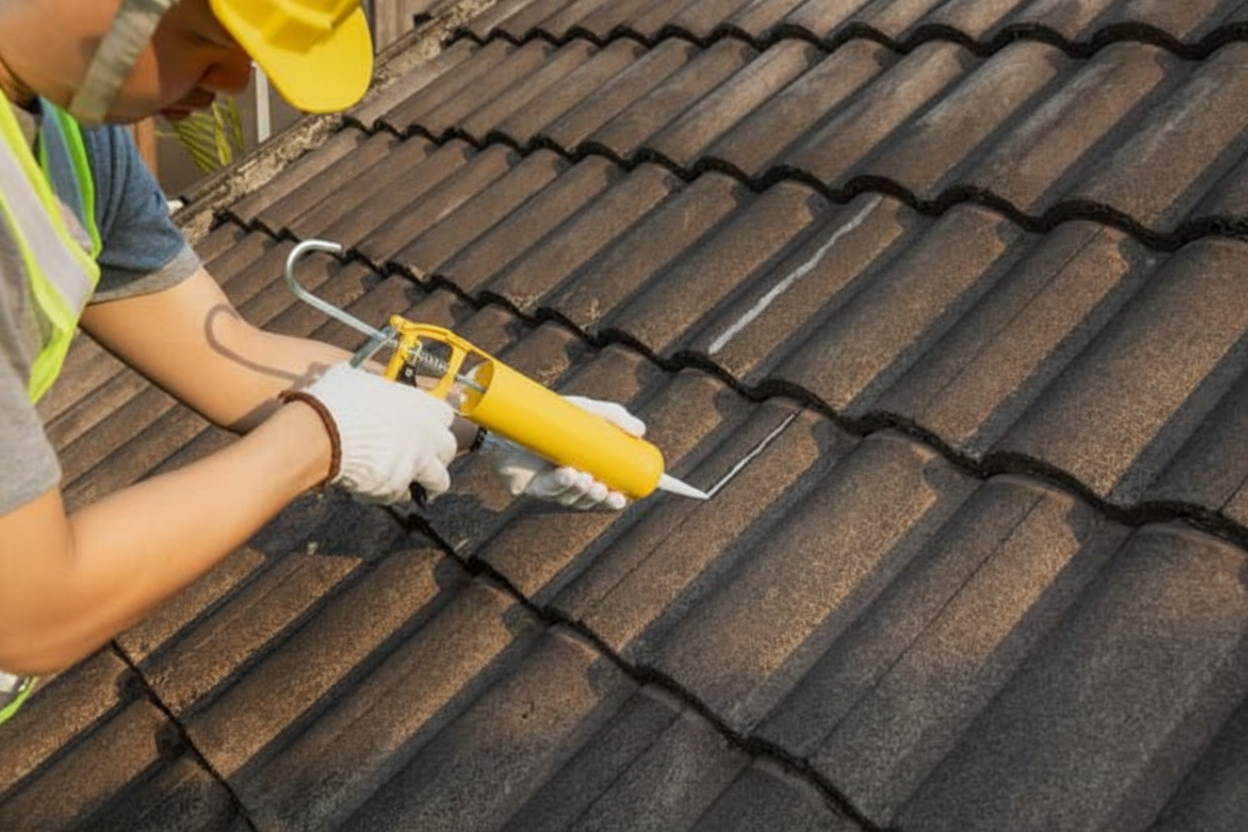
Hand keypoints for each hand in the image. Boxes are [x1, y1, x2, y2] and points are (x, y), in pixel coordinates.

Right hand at [294, 363, 456, 503]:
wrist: (321, 432)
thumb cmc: (336, 401)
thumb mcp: (355, 378)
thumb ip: (370, 383)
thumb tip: (357, 378)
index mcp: (422, 404)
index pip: (447, 415)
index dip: (434, 423)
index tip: (425, 428)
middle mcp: (428, 434)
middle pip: (448, 449)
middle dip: (436, 455)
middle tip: (419, 457)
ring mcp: (417, 462)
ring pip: (439, 480)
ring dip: (426, 483)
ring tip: (411, 484)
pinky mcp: (398, 486)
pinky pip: (401, 495)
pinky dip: (390, 494)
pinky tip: (374, 487)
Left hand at [483, 395, 645, 510]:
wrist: (509, 415)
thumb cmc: (547, 415)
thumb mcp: (583, 410)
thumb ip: (613, 416)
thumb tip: (641, 430)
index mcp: (581, 467)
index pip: (602, 488)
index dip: (613, 498)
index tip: (626, 497)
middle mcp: (565, 478)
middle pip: (587, 498)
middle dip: (598, 499)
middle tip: (606, 490)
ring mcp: (547, 484)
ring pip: (570, 497)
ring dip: (580, 492)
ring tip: (587, 479)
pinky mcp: (529, 486)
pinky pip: (548, 490)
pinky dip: (560, 484)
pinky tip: (568, 474)